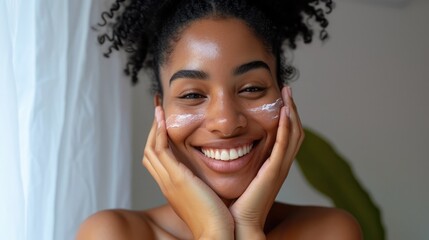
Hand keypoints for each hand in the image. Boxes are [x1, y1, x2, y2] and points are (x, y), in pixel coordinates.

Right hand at [142, 107, 233, 239]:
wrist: (217, 235)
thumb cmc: (217, 220)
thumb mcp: (207, 198)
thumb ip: (203, 186)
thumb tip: (209, 178)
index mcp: (173, 188)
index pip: (159, 160)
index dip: (158, 141)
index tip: (164, 124)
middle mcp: (166, 183)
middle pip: (150, 152)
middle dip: (152, 131)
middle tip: (158, 111)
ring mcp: (169, 181)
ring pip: (152, 148)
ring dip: (154, 127)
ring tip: (159, 109)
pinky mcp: (177, 178)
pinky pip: (161, 149)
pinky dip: (160, 132)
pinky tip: (164, 118)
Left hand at [229, 86, 304, 239]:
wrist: (235, 227)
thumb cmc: (233, 206)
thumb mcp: (237, 179)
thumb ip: (235, 164)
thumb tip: (223, 151)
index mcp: (271, 166)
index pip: (284, 136)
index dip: (286, 117)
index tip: (279, 99)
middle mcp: (279, 166)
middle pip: (294, 132)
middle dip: (293, 109)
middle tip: (287, 90)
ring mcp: (278, 169)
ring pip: (294, 135)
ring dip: (292, 112)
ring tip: (287, 93)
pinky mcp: (273, 173)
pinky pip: (283, 146)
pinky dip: (286, 127)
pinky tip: (284, 111)